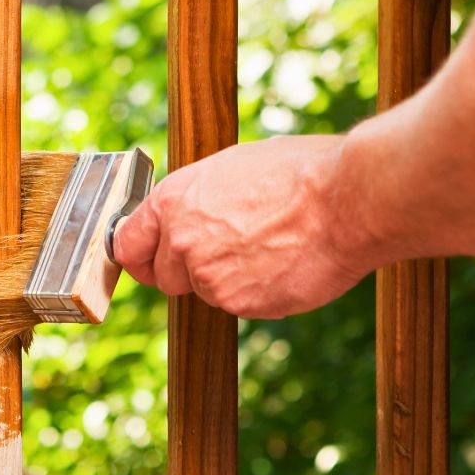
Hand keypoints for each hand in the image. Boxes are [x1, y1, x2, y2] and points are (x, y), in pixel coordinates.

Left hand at [113, 135, 372, 318]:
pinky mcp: (239, 304)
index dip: (140, 256)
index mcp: (174, 200)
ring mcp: (209, 277)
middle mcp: (182, 241)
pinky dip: (257, 293)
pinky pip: (239, 305)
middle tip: (230, 252)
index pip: (127, 244)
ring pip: (206, 292)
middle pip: (165, 277)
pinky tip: (284, 265)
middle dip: (189, 271)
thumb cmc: (299, 174)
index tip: (150, 262)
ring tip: (269, 248)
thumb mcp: (231, 169)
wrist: (347, 201)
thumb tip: (185, 215)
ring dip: (229, 280)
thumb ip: (197, 199)